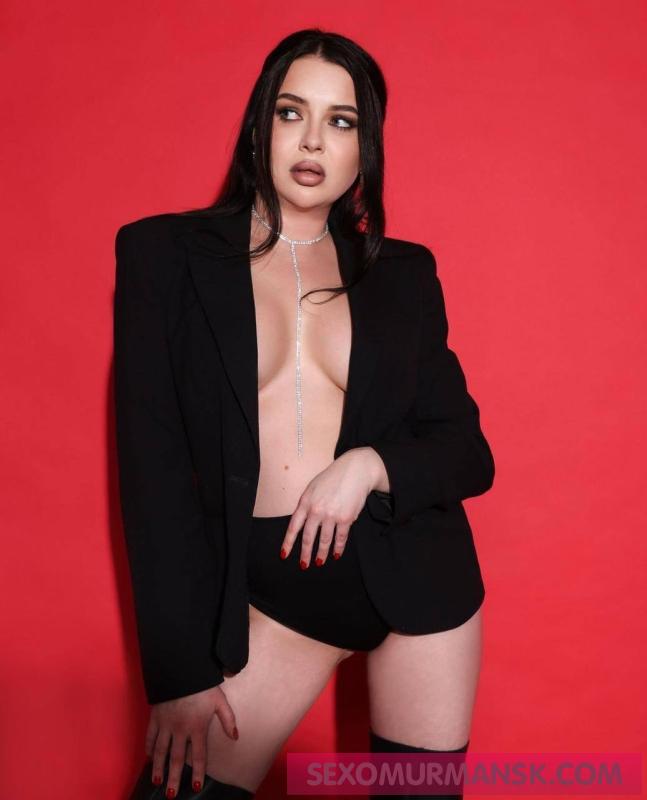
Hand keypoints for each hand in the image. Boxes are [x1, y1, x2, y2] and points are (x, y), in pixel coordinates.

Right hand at [146, 684, 237, 796]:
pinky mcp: (156, 717)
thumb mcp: (220, 701)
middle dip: (173, 778)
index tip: (195, 786)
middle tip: (170, 795)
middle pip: (176, 759)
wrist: (182, 669)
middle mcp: (180, 729)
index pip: (198, 755)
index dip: (197, 772)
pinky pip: (150, 736)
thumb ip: (228, 720)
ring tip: (156, 782)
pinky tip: (149, 758)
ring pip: (161, 751)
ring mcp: (166, 724)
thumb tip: (235, 737)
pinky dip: (149, 748)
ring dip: (158, 768)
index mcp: (197, 727)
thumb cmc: (203, 685)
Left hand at [280, 447, 385, 567]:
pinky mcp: (346, 518)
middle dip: (305, 554)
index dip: (288, 542)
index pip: (294, 527)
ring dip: (322, 554)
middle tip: (304, 565)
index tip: (284, 554)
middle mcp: (316, 510)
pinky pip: (340, 538)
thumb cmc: (334, 477)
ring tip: (320, 562)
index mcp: (305, 502)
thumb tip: (304, 523)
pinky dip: (338, 548)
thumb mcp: (313, 487)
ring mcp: (331, 515)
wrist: (356, 470)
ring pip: (324, 540)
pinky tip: (336, 554)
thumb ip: (307, 504)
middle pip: (308, 537)